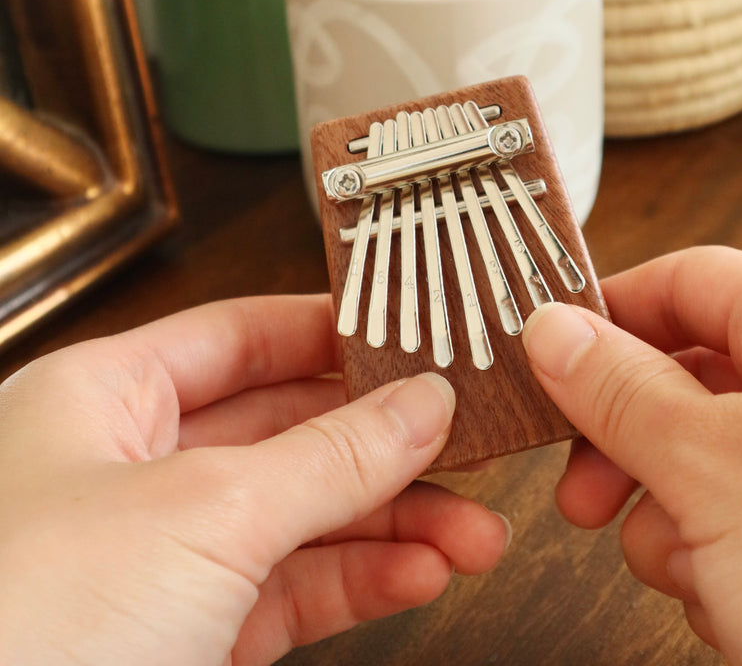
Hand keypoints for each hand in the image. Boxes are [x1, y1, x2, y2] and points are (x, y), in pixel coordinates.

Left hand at [0, 296, 507, 665]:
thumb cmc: (23, 635)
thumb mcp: (203, 512)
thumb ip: (329, 455)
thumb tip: (424, 402)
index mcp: (103, 399)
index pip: (242, 333)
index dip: (332, 330)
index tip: (415, 332)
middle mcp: (130, 470)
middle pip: (289, 428)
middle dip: (386, 443)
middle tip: (468, 441)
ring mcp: (160, 557)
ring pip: (302, 515)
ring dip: (394, 522)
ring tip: (473, 530)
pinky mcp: (186, 636)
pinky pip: (292, 588)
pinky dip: (361, 581)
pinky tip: (420, 572)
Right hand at [521, 246, 741, 664]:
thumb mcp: (711, 464)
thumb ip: (619, 389)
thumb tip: (552, 328)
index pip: (683, 280)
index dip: (606, 317)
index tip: (544, 361)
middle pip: (691, 377)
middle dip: (629, 443)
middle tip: (583, 494)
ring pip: (715, 460)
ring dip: (676, 518)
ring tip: (693, 568)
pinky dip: (725, 560)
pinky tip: (738, 607)